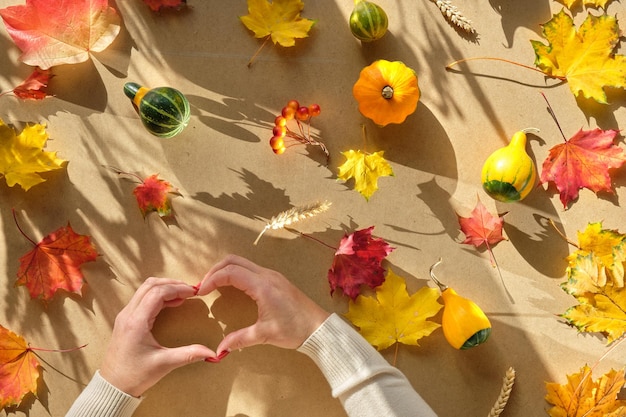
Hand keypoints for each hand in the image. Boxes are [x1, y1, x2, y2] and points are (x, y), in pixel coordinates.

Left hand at [100, 278, 215, 396]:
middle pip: (150, 285)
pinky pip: (141, 298)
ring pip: (144, 289)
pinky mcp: (125, 320)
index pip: (157, 293)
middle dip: (172, 284)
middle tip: (190, 290)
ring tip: (183, 295)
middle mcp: (128, 314)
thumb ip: (189, 355)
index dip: (177, 288)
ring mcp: (125, 316)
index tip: (193, 292)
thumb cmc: (134, 376)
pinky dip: (157, 295)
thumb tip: (213, 353)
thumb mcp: (164, 364)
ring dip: (164, 288)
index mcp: (136, 322)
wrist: (111, 387)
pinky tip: (171, 304)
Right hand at [197, 255, 329, 353]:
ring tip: (214, 285)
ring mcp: (272, 275)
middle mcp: (266, 275)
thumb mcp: (265, 335)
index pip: (230, 272)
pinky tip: (231, 286)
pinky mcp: (275, 280)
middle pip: (234, 261)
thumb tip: (219, 350)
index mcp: (262, 286)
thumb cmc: (295, 329)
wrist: (319, 328)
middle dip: (215, 270)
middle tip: (203, 286)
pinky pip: (251, 269)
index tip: (200, 292)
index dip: (212, 279)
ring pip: (242, 262)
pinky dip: (236, 273)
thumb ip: (239, 339)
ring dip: (226, 270)